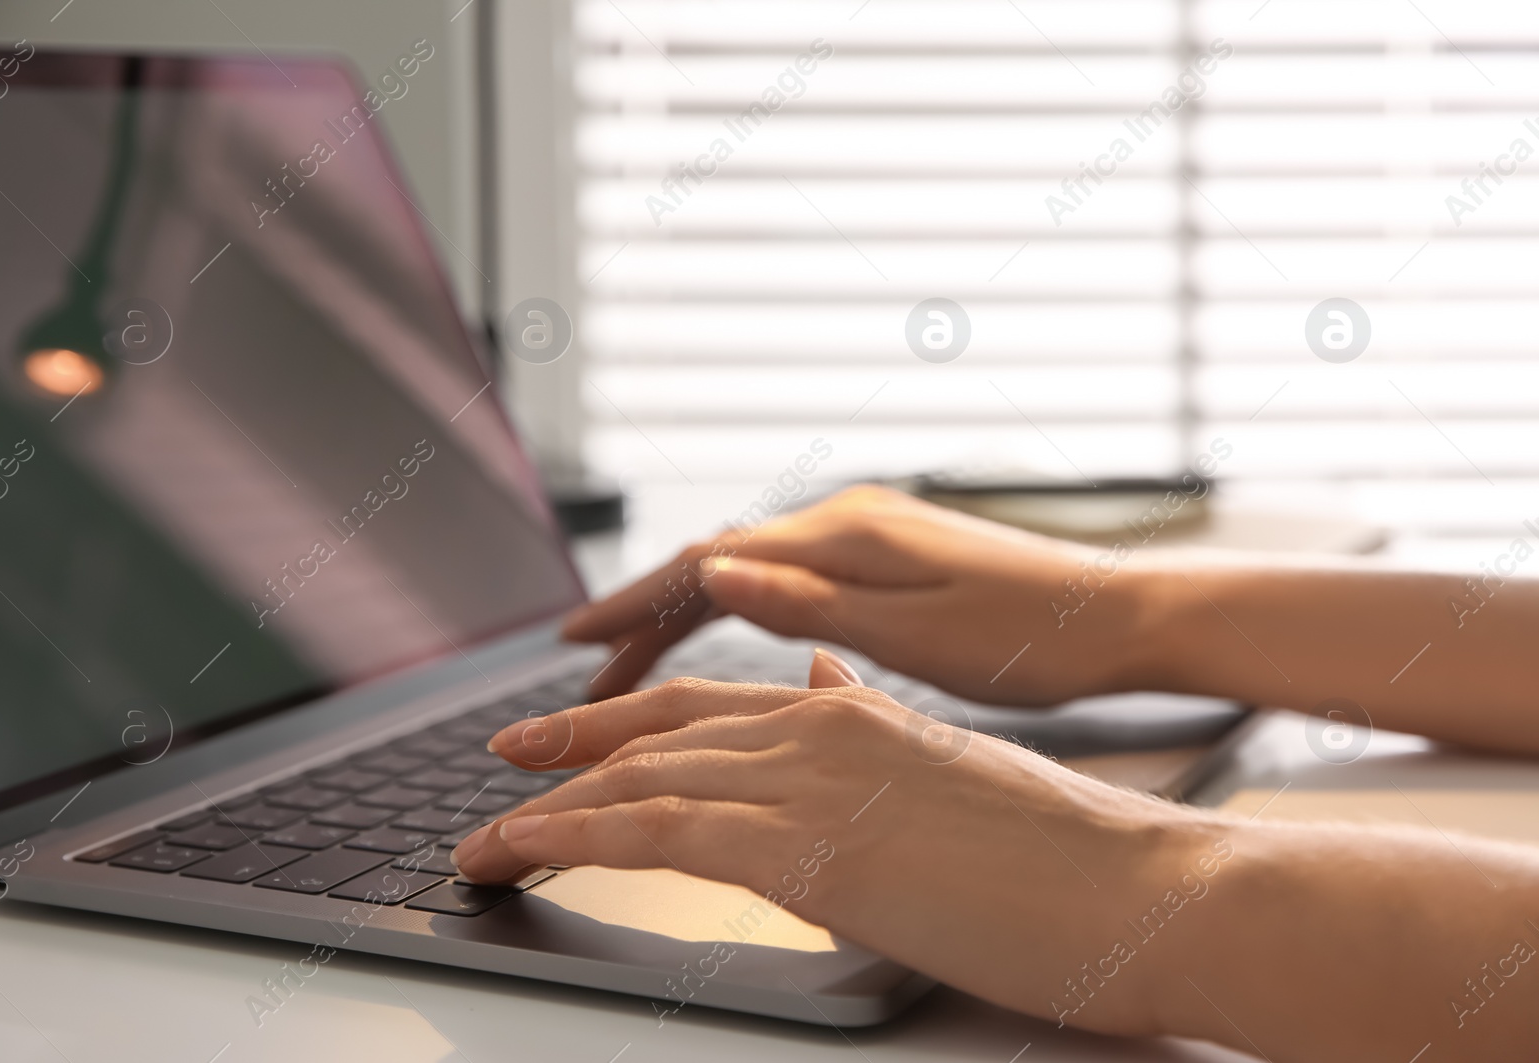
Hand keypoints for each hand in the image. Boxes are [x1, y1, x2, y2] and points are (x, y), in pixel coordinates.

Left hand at [453, 649, 1224, 1037]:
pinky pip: (657, 831)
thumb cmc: (1067, 851)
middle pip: (663, 729)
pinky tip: (525, 847)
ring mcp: (812, 781)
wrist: (1148, 888)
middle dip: (571, 750)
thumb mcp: (959, 772)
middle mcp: (822, 727)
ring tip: (483, 835)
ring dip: (550, 805)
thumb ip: (878, 727)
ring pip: (644, 777)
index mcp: (857, 712)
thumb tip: (823, 684)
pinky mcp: (808, 850)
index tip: (574, 735)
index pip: (715, 704)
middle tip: (502, 761)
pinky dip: (576, 834)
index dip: (634, 719)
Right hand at [564, 484, 1158, 705]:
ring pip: (747, 574)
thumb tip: (710, 571)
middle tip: (584, 674)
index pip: (707, 564)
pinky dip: (739, 614)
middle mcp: (846, 522)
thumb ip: (808, 604)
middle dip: (645, 618)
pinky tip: (724, 640)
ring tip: (634, 670)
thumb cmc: (1030, 638)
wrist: (1120, 619)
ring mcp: (866, 537)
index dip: (634, 605)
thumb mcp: (914, 634)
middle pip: (716, 566)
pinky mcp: (886, 559)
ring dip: (685, 619)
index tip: (571, 638)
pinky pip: (785, 582)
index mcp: (845, 537)